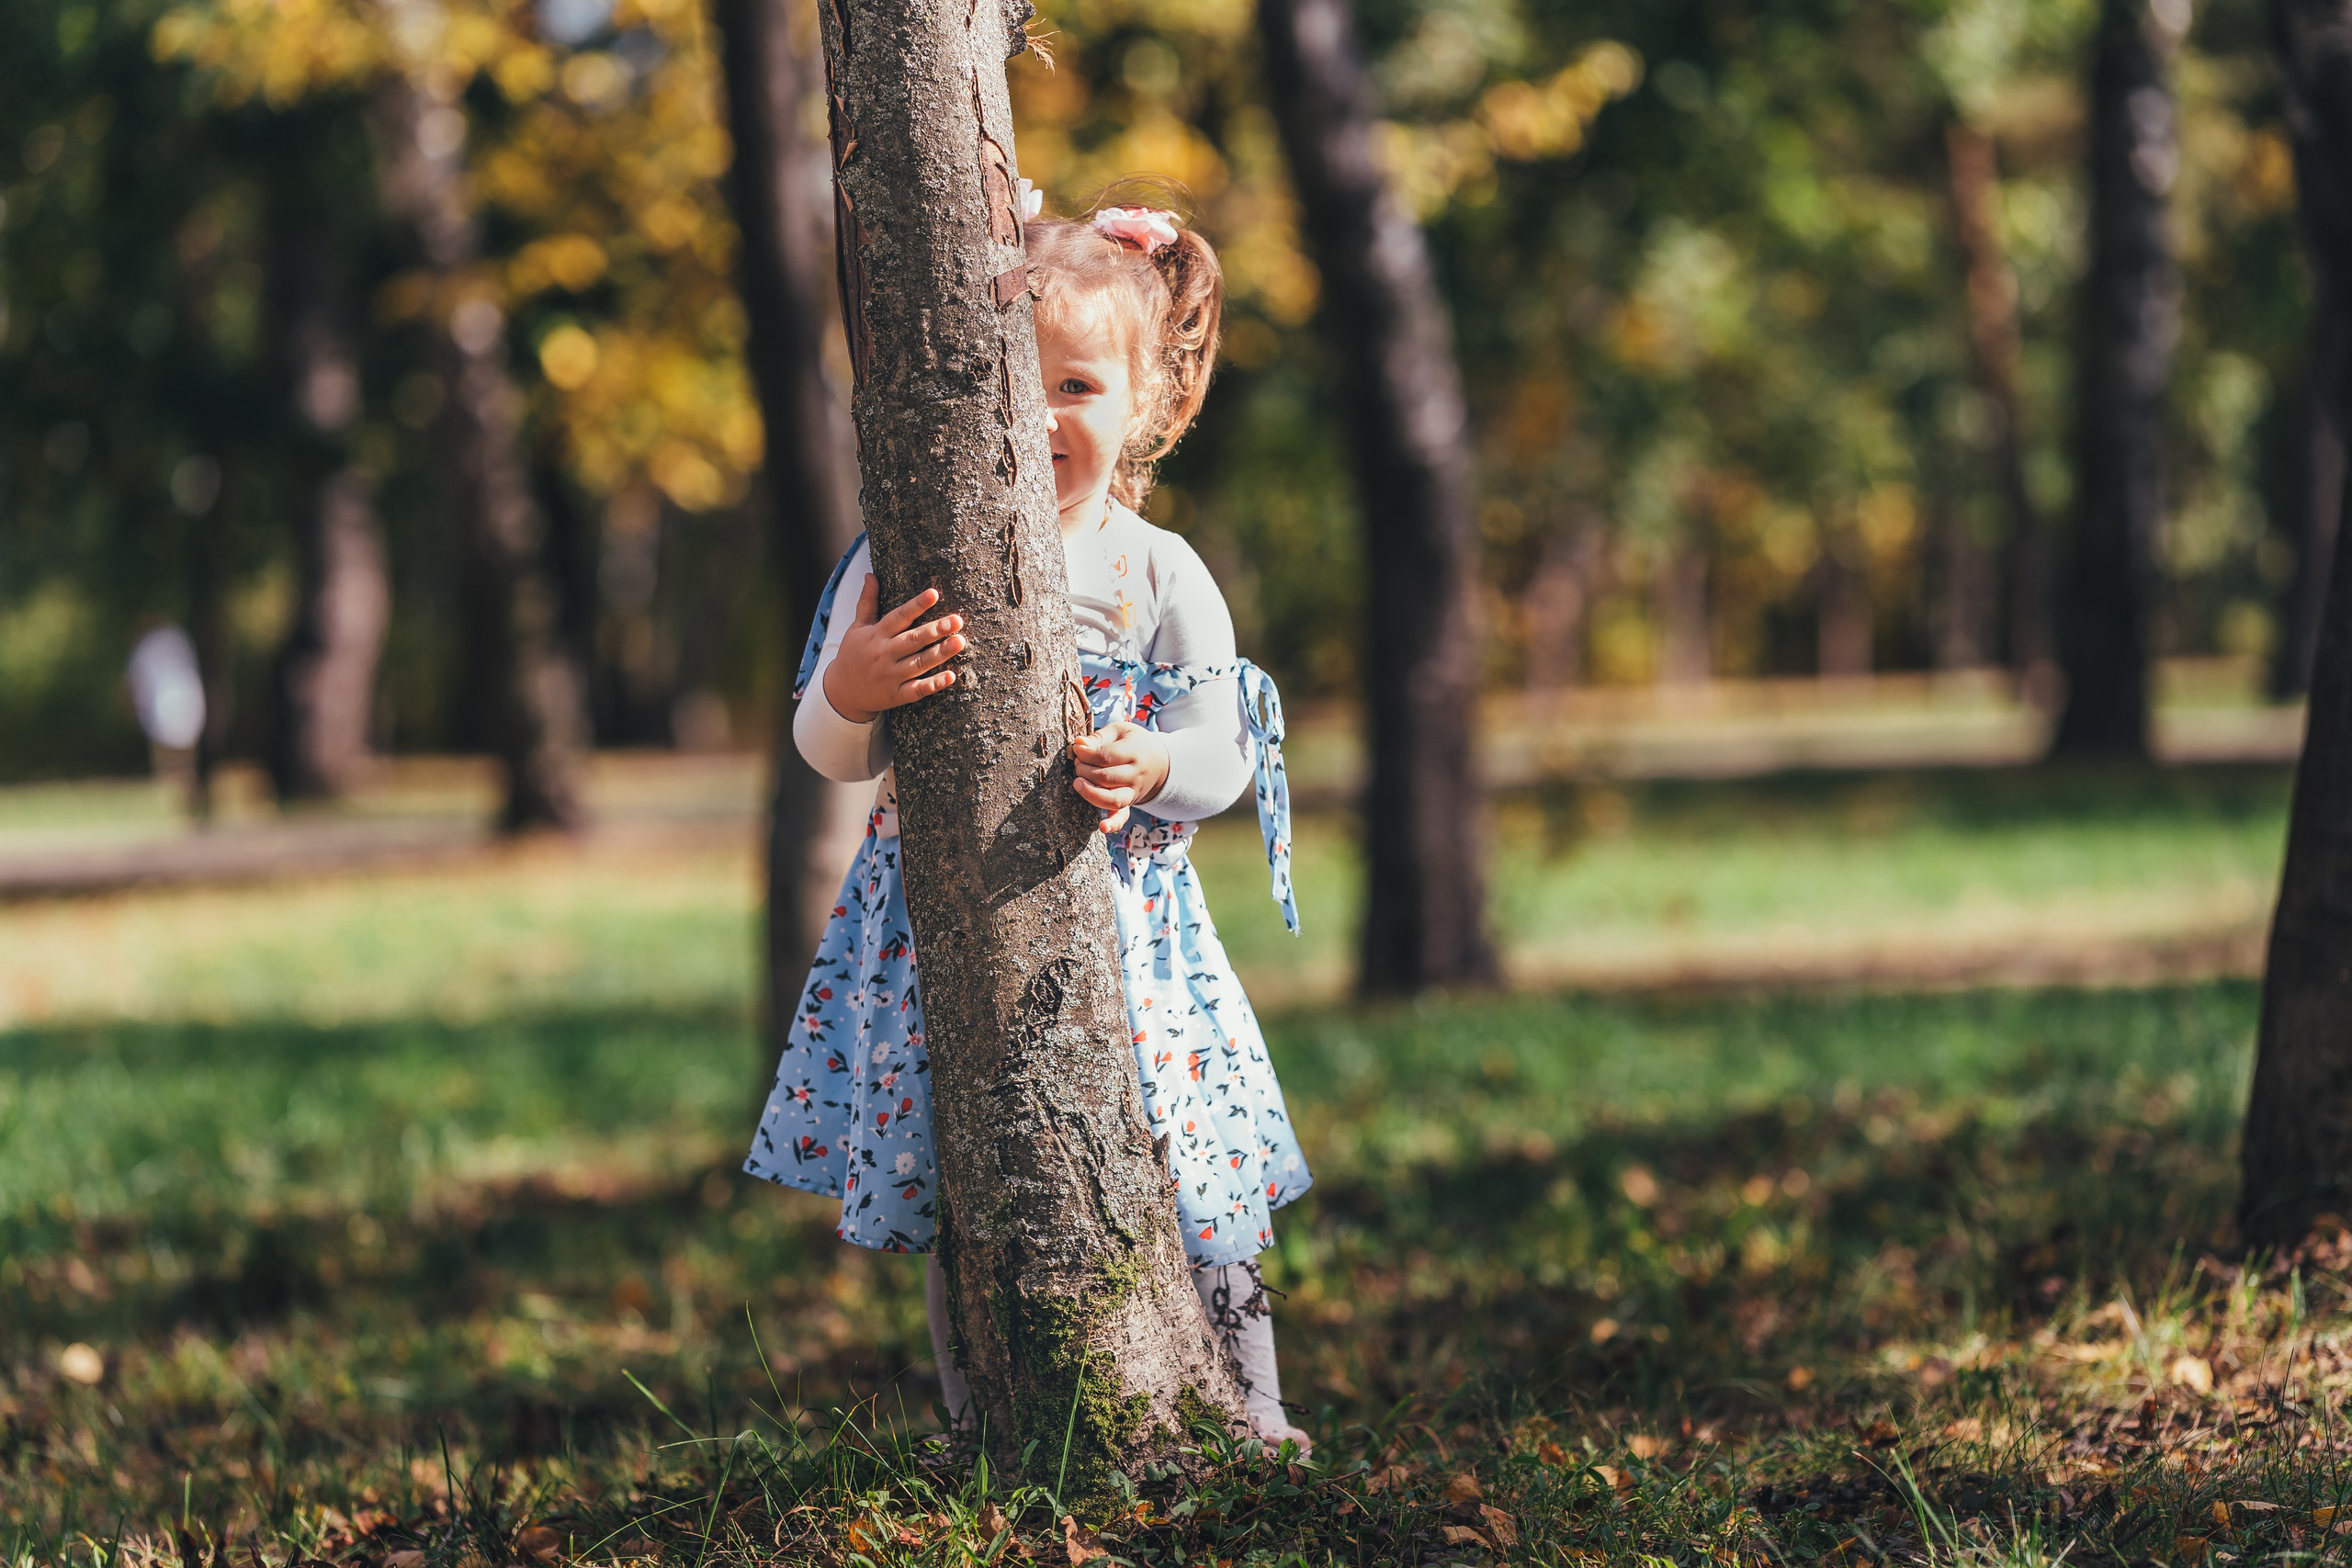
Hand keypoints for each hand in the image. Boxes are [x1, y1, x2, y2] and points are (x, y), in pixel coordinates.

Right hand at [821, 575, 965, 722]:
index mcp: (876, 634)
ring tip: (960, 641)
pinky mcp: (895, 695)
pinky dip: (933, 684)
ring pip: (919, 663)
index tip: (934, 593)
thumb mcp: (857, 627)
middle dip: (935, 629)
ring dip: (940, 653)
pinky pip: (917, 690)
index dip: (916, 605)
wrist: (841, 691)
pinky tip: (951, 676)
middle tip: (957, 620)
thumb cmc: (853, 654)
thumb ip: (867, 602)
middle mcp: (884, 654)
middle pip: (913, 640)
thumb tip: (870, 575)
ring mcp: (890, 675)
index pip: (899, 617)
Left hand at [1073, 718, 1169, 833]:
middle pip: (1105, 777)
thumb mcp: (1120, 731)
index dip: (1086, 754)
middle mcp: (1136, 774)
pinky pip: (1122, 816)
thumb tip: (1078, 744)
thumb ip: (1098, 736)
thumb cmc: (1134, 742)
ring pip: (1112, 799)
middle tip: (1078, 764)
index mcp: (1134, 752)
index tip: (1078, 750)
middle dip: (1084, 770)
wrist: (1160, 762)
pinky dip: (1113, 823)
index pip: (1105, 757)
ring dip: (1090, 793)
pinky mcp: (1130, 803)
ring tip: (1077, 783)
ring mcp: (1133, 791)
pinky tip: (1103, 828)